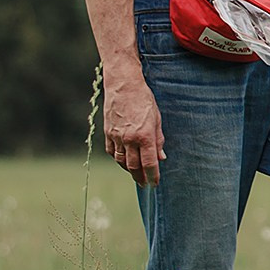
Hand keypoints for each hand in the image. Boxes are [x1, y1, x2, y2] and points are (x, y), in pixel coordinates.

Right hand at [103, 68, 166, 184]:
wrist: (123, 85)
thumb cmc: (144, 99)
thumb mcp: (157, 119)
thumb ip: (159, 140)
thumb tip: (161, 158)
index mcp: (145, 136)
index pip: (150, 163)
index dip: (153, 176)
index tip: (154, 184)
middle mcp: (129, 139)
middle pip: (133, 166)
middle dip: (140, 177)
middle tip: (144, 184)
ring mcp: (116, 136)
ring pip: (121, 161)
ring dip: (128, 170)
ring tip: (135, 174)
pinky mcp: (108, 132)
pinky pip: (112, 152)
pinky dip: (118, 159)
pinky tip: (123, 160)